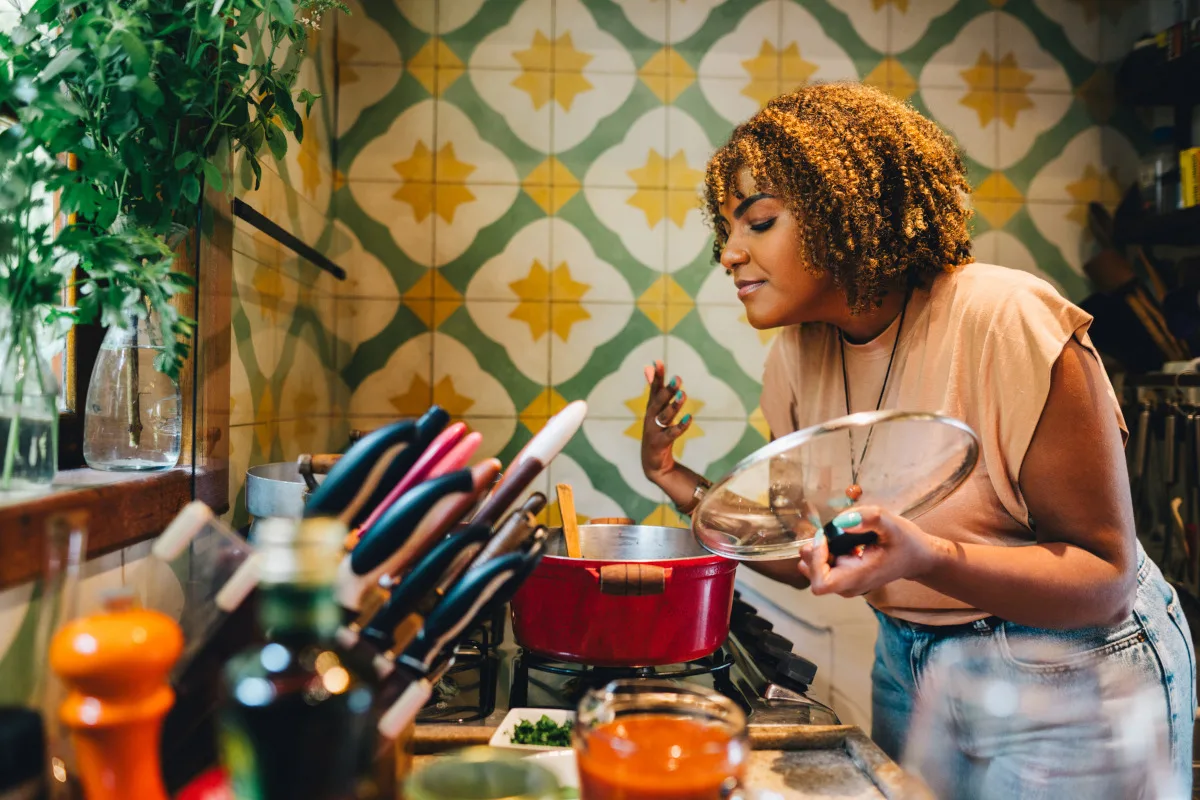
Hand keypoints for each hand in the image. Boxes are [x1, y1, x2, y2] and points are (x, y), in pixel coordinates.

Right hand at [640, 360, 692, 482]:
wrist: (652, 463)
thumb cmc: (656, 432)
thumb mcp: (655, 410)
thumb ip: (656, 389)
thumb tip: (650, 367)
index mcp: (651, 409)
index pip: (653, 389)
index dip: (656, 376)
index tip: (658, 362)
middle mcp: (650, 418)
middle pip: (658, 401)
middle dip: (667, 390)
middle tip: (678, 378)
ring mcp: (654, 431)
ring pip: (665, 416)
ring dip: (674, 406)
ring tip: (683, 395)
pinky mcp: (660, 443)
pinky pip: (672, 433)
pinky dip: (680, 426)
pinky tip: (689, 417)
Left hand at [797, 506, 943, 597]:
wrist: (918, 558)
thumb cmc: (906, 542)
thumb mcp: (893, 524)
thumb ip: (869, 518)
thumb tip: (841, 520)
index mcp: (859, 578)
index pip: (821, 583)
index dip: (816, 561)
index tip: (826, 538)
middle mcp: (849, 586)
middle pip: (814, 577)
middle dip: (814, 553)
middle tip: (826, 532)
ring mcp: (846, 584)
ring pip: (814, 572)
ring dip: (816, 552)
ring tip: (831, 536)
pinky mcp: (845, 577)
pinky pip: (822, 568)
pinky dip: (821, 553)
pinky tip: (834, 540)